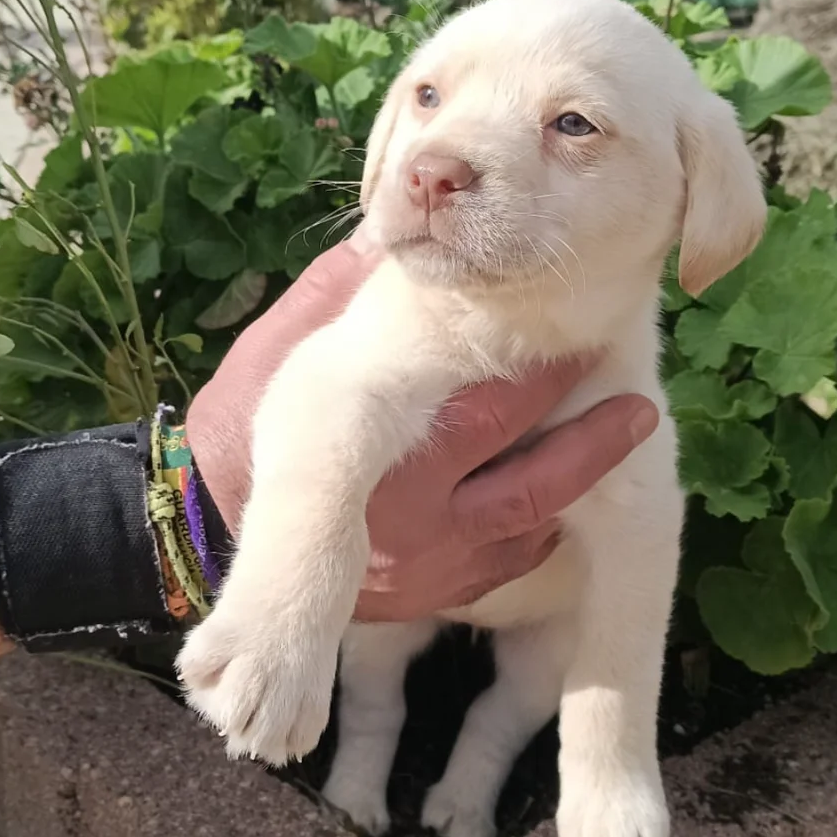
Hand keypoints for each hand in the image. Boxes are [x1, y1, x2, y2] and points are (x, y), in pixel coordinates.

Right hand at [186, 241, 657, 624]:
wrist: (198, 533)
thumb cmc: (240, 429)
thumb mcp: (280, 353)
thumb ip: (339, 295)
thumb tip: (392, 237)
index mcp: (378, 460)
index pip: (486, 414)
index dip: (544, 378)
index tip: (588, 329)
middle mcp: (413, 526)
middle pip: (528, 478)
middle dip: (588, 433)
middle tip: (638, 386)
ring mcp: (427, 571)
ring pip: (529, 527)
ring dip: (584, 479)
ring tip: (633, 426)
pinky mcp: (430, 598)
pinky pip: (506, 567)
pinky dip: (543, 527)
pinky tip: (571, 490)